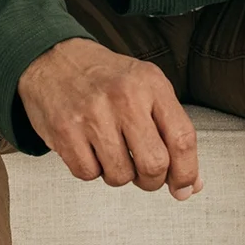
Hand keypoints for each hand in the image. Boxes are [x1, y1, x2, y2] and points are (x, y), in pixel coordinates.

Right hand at [18, 38, 201, 199]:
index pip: (182, 139)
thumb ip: (172, 132)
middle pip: (154, 164)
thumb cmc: (105, 77)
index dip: (187, 172)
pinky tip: (90, 149)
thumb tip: (190, 184)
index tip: (184, 186)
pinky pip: (89, 174)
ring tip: (113, 153)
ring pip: (120, 176)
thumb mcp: (147, 88)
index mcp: (150, 84)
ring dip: (120, 175)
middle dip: (152, 181)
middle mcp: (124, 97)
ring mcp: (93, 115)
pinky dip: (92, 170)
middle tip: (144, 173)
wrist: (54, 59)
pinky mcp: (65, 130)